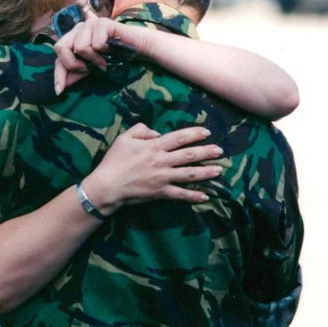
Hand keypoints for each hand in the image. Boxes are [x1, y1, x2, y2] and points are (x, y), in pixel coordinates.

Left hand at [53, 16, 140, 94]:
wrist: (136, 47)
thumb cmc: (113, 56)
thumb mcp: (90, 67)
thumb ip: (75, 74)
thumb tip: (59, 88)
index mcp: (73, 35)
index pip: (58, 53)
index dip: (58, 73)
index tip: (60, 91)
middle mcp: (79, 27)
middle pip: (60, 47)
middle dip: (74, 64)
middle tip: (89, 69)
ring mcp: (90, 23)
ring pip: (80, 47)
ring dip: (93, 59)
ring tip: (104, 59)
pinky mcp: (103, 23)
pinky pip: (96, 44)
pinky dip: (104, 53)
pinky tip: (110, 51)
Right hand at [81, 123, 222, 215]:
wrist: (107, 185)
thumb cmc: (114, 160)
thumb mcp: (124, 138)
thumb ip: (141, 130)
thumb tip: (157, 132)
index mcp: (154, 146)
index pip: (179, 138)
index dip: (194, 134)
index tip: (206, 132)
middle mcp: (162, 161)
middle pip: (189, 155)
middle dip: (206, 152)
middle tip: (220, 150)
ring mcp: (163, 178)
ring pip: (189, 174)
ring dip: (206, 172)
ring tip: (219, 170)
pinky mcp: (160, 193)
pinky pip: (180, 194)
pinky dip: (193, 196)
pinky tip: (205, 196)